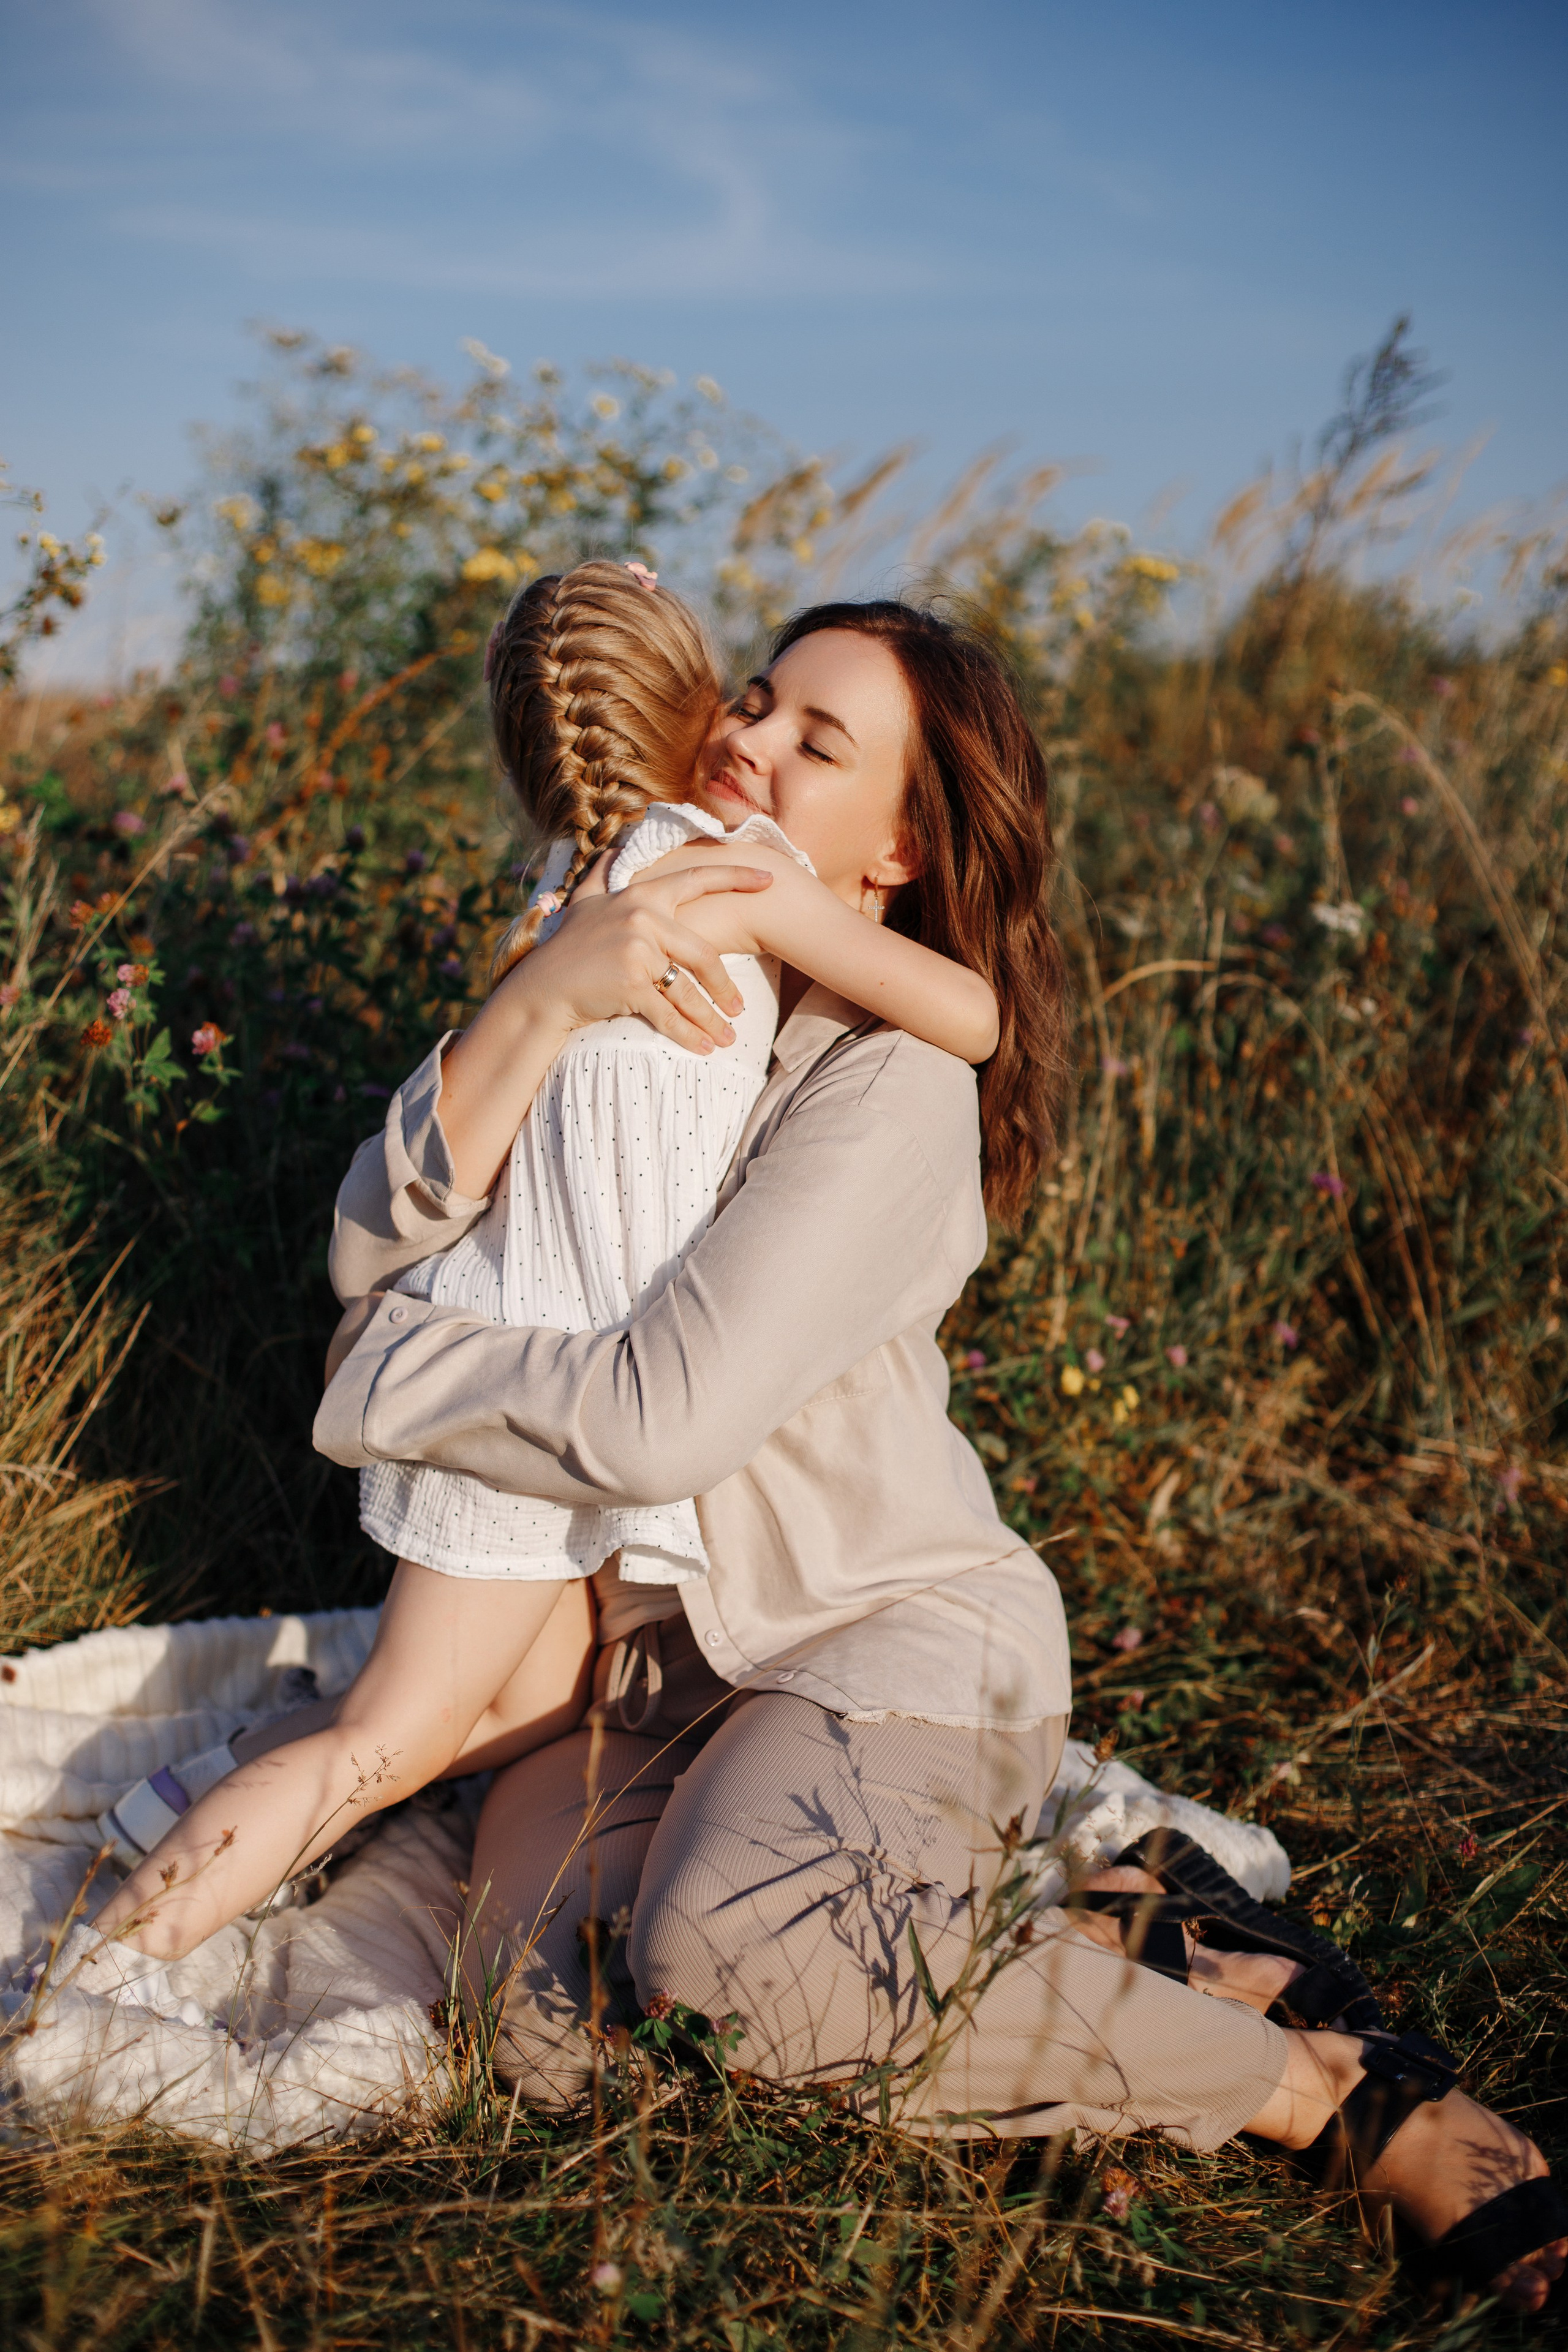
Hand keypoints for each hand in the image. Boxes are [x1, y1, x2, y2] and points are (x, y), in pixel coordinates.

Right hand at [519, 857, 773, 1055]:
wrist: (543, 987)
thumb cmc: (568, 947)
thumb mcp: (584, 902)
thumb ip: (602, 874)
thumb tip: (613, 847)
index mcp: (642, 896)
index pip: (697, 879)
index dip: (736, 878)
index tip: (770, 880)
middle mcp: (643, 917)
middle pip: (704, 954)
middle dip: (725, 987)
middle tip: (739, 1008)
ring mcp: (638, 951)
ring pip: (689, 990)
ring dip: (712, 1019)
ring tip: (727, 1038)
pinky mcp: (631, 984)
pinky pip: (669, 1014)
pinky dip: (689, 1035)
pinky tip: (704, 1049)